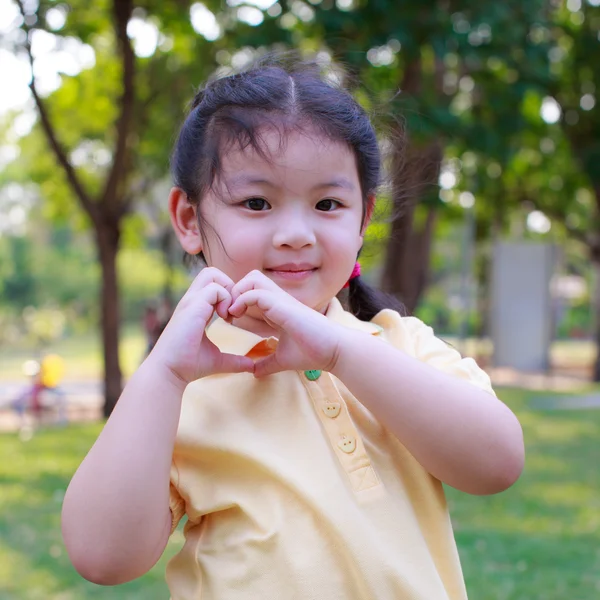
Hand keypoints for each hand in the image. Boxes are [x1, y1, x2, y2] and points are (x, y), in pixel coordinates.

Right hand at [149, 268, 253, 383]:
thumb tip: (251, 365)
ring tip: (229, 315)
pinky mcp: (193, 306)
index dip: (228, 295)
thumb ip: (234, 359)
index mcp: (196, 308)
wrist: (169, 371)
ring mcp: (191, 301)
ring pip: (212, 274)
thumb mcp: (217, 359)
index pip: (212, 286)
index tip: (233, 317)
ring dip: (228, 291)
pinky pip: (214, 289)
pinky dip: (225, 299)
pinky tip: (225, 318)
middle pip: (211, 272)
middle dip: (228, 286)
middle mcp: (192, 301)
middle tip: (233, 310)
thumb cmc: (188, 365)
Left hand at [228, 270, 343, 377]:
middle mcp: (278, 300)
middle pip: (251, 278)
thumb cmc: (313, 352)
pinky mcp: (283, 305)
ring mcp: (281, 300)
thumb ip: (267, 364)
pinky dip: (243, 300)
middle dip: (234, 292)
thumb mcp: (282, 360)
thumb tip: (254, 373)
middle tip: (228, 313)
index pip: (251, 293)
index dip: (237, 302)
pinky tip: (237, 316)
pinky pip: (256, 292)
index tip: (229, 320)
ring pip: (252, 279)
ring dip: (237, 293)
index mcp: (277, 310)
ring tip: (232, 314)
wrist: (334, 351)